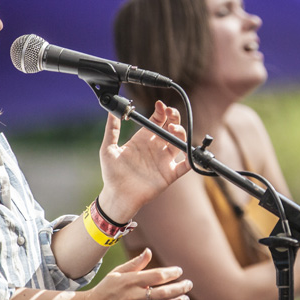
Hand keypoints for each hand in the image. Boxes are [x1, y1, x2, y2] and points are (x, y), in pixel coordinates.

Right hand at [83, 248, 192, 299]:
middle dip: (181, 288)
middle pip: (164, 293)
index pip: (157, 276)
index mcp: (130, 281)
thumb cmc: (107, 289)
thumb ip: (135, 264)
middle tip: (189, 284)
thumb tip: (149, 251)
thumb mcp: (117, 273)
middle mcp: (133, 297)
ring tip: (185, 299)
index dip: (172, 273)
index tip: (179, 272)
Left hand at [97, 101, 189, 222]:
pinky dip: (191, 159)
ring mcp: (164, 160)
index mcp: (143, 139)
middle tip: (171, 112)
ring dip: (180, 133)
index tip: (160, 104)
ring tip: (173, 129)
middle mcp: (156, 147)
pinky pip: (185, 166)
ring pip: (179, 143)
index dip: (161, 111)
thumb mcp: (108, 148)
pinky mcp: (169, 174)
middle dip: (174, 118)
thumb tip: (111, 110)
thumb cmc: (112, 173)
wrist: (117, 195)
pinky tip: (191, 152)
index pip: (157, 121)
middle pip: (171, 128)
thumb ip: (111, 129)